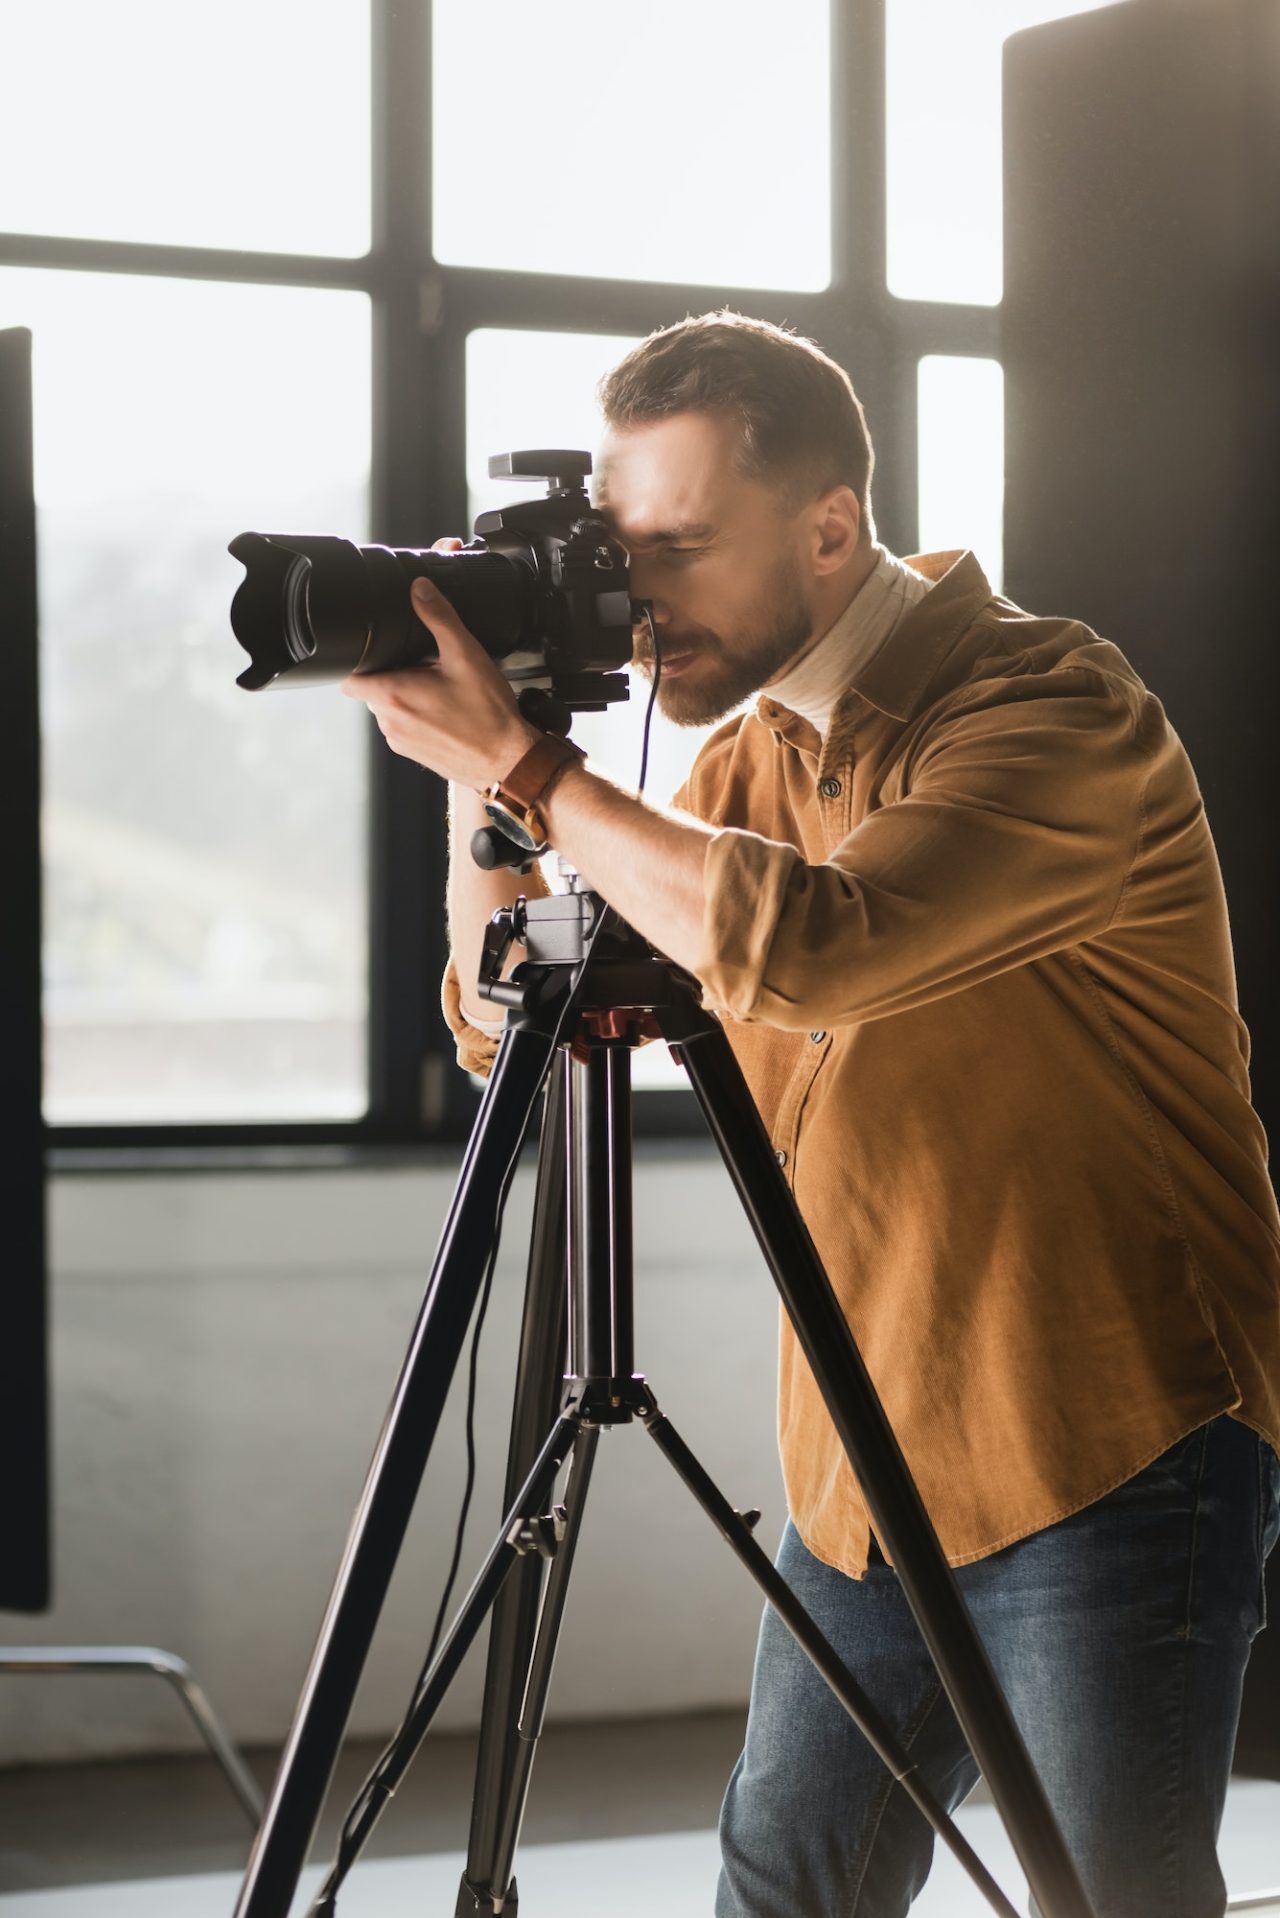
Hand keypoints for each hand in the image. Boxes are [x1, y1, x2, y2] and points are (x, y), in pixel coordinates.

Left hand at [340, 545, 538, 789]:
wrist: (509, 761)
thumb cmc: (489, 716)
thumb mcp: (465, 655)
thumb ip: (439, 617)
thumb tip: (420, 590)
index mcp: (393, 695)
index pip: (348, 678)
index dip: (358, 662)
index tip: (378, 653)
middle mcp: (390, 722)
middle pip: (371, 690)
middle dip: (390, 676)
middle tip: (424, 669)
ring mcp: (400, 741)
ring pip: (388, 709)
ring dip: (404, 697)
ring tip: (438, 692)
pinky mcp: (413, 754)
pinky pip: (404, 728)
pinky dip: (417, 717)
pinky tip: (445, 713)